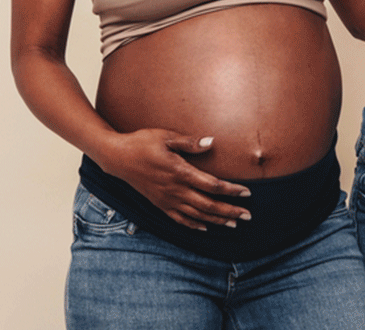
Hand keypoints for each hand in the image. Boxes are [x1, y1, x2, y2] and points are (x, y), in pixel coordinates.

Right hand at [98, 130, 253, 229]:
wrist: (117, 157)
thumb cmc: (142, 142)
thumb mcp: (166, 136)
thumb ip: (189, 142)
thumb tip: (211, 142)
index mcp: (179, 172)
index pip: (212, 185)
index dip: (231, 191)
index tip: (247, 193)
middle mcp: (174, 189)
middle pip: (208, 205)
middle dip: (229, 211)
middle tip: (248, 215)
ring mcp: (166, 199)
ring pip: (196, 214)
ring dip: (216, 220)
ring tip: (233, 223)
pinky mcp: (159, 204)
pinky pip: (179, 219)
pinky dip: (194, 225)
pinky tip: (205, 227)